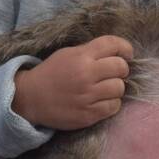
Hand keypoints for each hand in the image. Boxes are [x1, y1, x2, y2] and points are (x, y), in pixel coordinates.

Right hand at [12, 35, 132, 130]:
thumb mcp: (67, 54)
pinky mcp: (88, 114)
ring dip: (116, 88)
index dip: (125, 48)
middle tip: (113, 74)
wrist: (31, 97)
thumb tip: (117, 54)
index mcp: (81, 56)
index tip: (127, 54)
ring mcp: (88, 96)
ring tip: (105, 89)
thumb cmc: (51, 73)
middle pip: (121, 68)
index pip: (113, 45)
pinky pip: (114, 107)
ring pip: (119, 88)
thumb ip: (91, 52)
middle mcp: (86, 74)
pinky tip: (101, 101)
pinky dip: (111, 104)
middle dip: (121, 70)